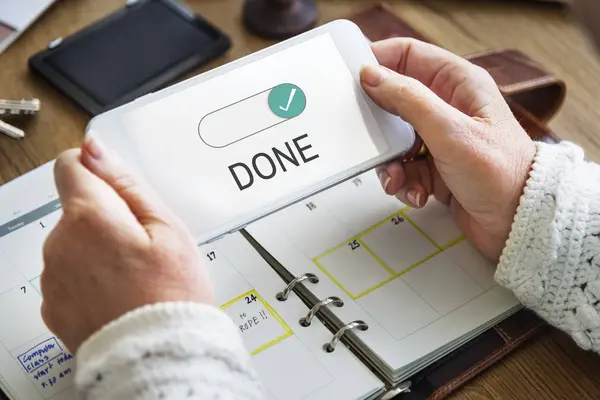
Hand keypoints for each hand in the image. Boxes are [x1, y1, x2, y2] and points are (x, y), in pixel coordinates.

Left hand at [41, 138, 212, 352]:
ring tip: (135, 275)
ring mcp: (53, 278)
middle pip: (77, 209)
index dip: (98, 172)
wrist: (158, 355)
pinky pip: (69, 275)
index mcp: (89, 217)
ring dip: (98, 249)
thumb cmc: (171, 293)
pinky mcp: (53, 305)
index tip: (120, 191)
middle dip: (107, 218)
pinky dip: (89, 278)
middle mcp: (60, 244)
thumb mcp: (167, 228)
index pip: (71, 166)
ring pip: (73, 243)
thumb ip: (127, 184)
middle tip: (144, 246)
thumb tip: (95, 150)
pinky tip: (120, 293)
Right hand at [360, 38, 535, 259]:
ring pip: (393, 139)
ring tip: (399, 178)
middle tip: (369, 137)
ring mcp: (439, 137)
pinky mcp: (434, 166)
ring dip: (390, 162)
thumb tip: (373, 76)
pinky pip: (402, 167)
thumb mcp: (450, 131)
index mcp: (457, 83)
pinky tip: (416, 193)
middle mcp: (447, 106)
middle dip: (379, 125)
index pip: (408, 55)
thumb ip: (409, 100)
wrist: (518, 223)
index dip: (378, 61)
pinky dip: (403, 181)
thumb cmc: (502, 173)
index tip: (352, 78)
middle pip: (394, 100)